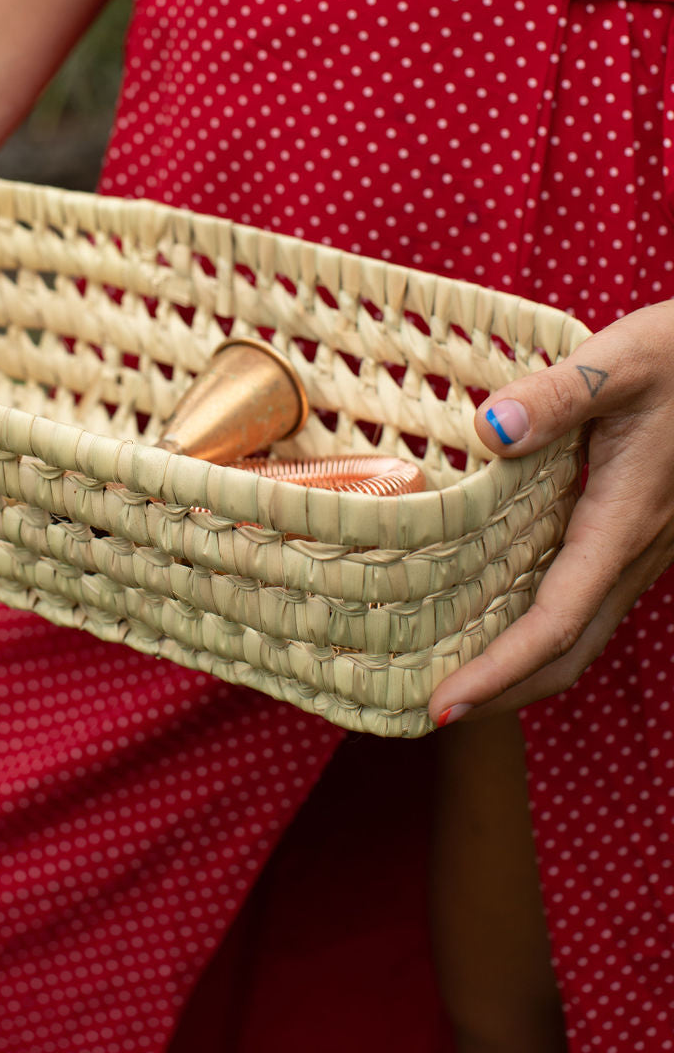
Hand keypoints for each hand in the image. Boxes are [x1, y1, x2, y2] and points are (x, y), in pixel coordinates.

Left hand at [428, 301, 673, 725]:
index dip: (498, 671)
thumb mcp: (619, 362)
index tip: (443, 705)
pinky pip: (587, 600)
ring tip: (456, 676)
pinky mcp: (636, 533)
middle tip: (433, 712)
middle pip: (569, 652)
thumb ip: (557, 395)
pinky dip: (540, 628)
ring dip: (522, 667)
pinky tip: (496, 612)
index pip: (555, 621)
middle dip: (504, 693)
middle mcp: (635, 551)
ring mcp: (640, 548)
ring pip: (582, 632)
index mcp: (623, 522)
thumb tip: (491, 429)